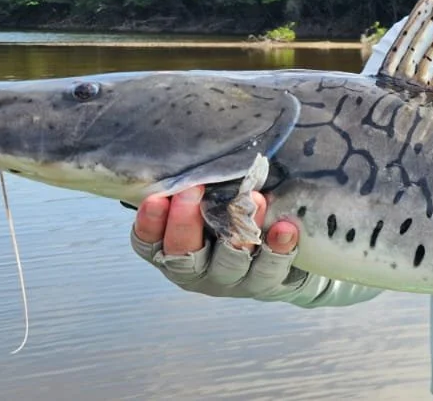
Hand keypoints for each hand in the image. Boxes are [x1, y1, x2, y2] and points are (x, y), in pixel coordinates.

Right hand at [129, 186, 321, 300]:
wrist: (271, 253)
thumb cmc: (226, 215)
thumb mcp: (205, 201)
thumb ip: (196, 186)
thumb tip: (197, 151)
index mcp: (170, 249)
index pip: (148, 242)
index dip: (149, 224)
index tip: (155, 199)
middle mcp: (196, 269)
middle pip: (184, 254)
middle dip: (186, 223)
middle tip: (193, 189)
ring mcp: (229, 279)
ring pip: (229, 262)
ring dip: (239, 231)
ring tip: (255, 198)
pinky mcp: (263, 282)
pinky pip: (269, 268)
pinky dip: (278, 247)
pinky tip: (285, 228)